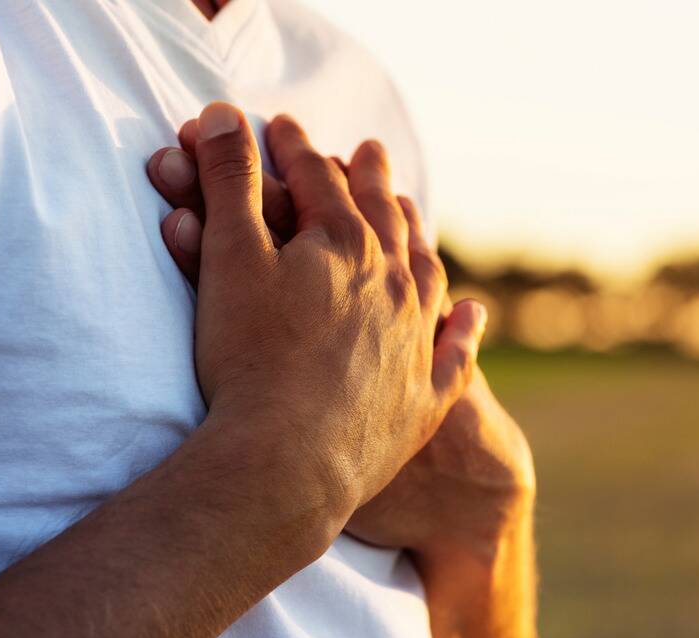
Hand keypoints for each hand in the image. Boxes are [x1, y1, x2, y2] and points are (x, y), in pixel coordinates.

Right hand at [174, 102, 484, 534]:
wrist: (288, 462)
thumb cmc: (250, 359)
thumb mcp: (230, 257)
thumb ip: (231, 181)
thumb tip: (226, 114)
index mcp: (347, 244)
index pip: (318, 179)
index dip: (294, 150)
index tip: (282, 127)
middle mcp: (395, 284)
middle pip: (383, 216)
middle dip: (369, 178)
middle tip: (369, 152)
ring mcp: (415, 343)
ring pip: (426, 273)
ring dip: (417, 238)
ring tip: (410, 217)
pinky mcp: (423, 401)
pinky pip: (455, 356)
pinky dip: (463, 330)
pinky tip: (472, 313)